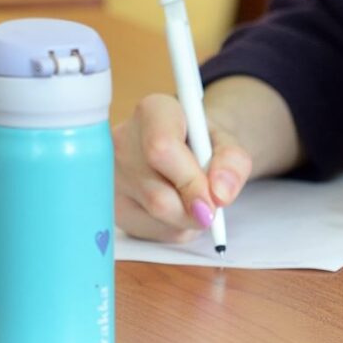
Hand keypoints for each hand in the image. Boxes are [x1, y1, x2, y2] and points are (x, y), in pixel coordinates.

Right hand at [113, 92, 252, 242]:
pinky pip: (152, 230)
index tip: (214, 198)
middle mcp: (121, 141)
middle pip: (159, 194)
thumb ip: (232, 162)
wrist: (179, 147)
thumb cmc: (200, 142)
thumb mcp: (224, 142)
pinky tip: (175, 205)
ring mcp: (110, 177)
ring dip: (188, 218)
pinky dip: (175, 227)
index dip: (190, 181)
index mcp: (152, 112)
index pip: (161, 149)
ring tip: (192, 194)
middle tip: (212, 205)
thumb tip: (220, 195)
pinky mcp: (113, 207)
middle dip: (195, 207)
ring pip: (156, 216)